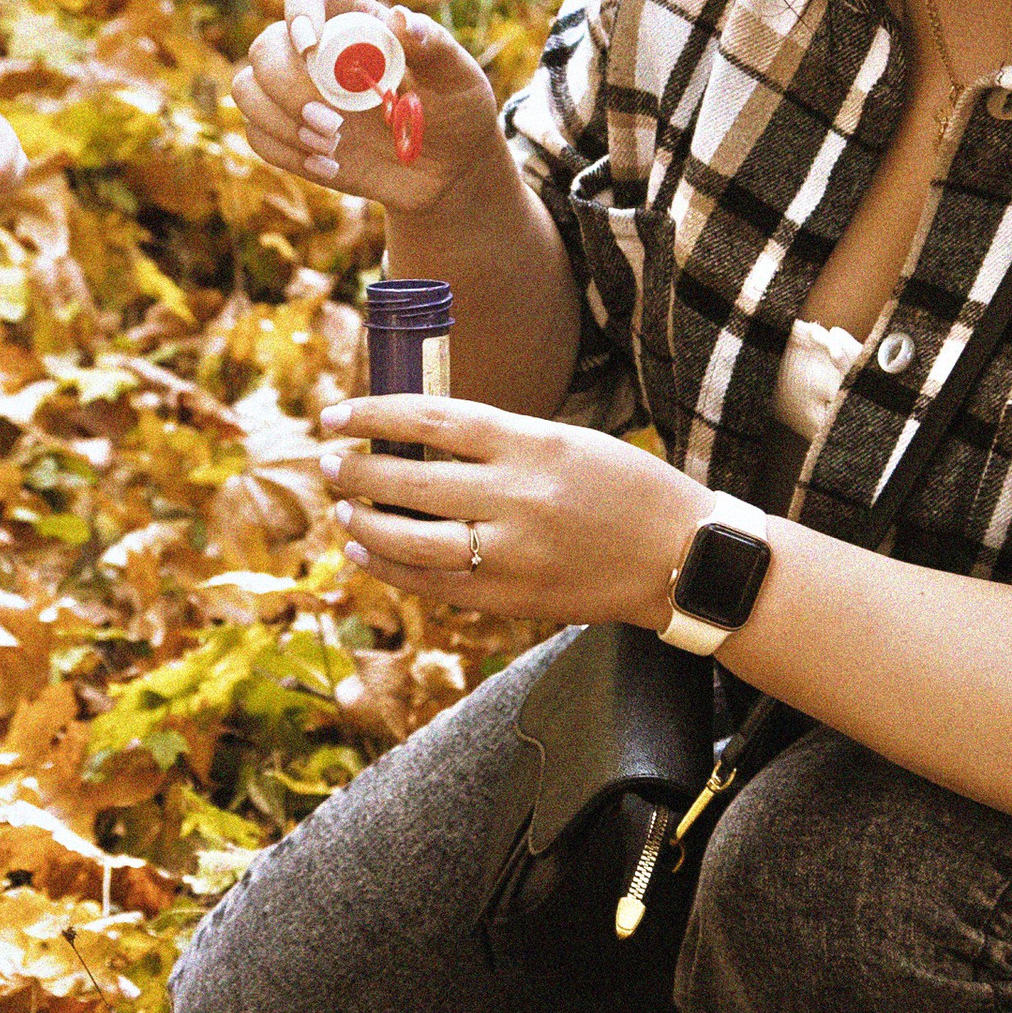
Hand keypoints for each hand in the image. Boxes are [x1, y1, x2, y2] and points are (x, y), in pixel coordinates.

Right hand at [234, 0, 502, 210]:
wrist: (447, 170)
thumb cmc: (456, 111)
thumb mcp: (459, 77)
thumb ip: (434, 47)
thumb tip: (400, 19)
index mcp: (355, 21)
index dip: (298, 6)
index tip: (312, 46)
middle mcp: (317, 53)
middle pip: (265, 46)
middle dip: (287, 87)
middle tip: (333, 123)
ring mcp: (298, 95)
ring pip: (246, 89)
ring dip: (279, 121)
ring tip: (332, 145)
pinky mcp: (290, 135)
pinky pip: (257, 136)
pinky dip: (286, 153)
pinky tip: (331, 165)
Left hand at [322, 389, 705, 627]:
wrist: (682, 556)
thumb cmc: (624, 488)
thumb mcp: (566, 442)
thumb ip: (498, 442)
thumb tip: (415, 440)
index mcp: (533, 444)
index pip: (431, 420)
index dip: (374, 415)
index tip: (336, 416)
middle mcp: (518, 496)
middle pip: (411, 482)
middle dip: (358, 473)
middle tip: (329, 464)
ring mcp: (515, 552)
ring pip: (412, 540)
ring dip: (366, 522)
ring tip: (343, 508)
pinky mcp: (514, 597)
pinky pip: (435, 584)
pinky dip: (392, 567)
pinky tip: (366, 552)